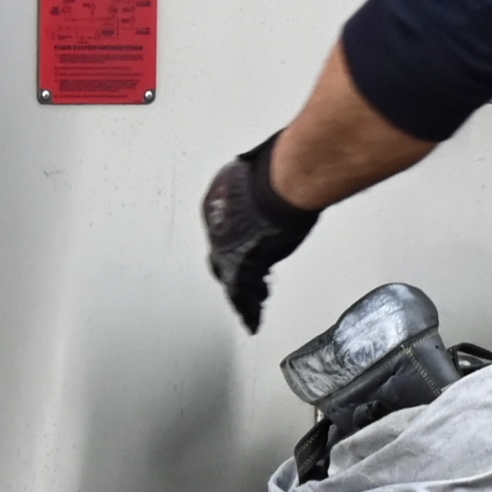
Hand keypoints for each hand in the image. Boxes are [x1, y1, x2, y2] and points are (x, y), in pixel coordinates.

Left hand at [201, 137, 321, 332]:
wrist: (279, 184)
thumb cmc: (272, 171)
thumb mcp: (256, 172)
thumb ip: (257, 187)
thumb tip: (267, 181)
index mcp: (212, 209)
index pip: (220, 233)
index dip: (231, 245)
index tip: (241, 252)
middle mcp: (216, 233)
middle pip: (220, 262)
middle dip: (231, 274)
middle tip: (239, 288)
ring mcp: (230, 252)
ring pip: (233, 283)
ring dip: (244, 295)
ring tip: (250, 309)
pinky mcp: (247, 269)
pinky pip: (245, 295)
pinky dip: (250, 308)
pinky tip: (253, 320)